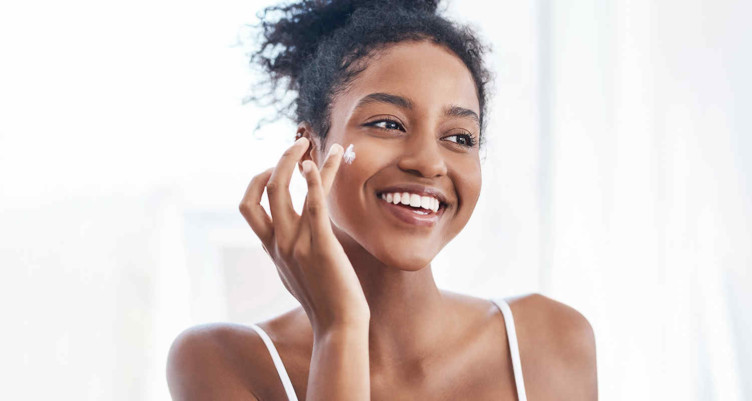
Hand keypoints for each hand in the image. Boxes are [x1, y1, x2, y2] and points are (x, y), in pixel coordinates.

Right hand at [239, 138, 369, 333]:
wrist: (339, 325)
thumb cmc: (324, 301)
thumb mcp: (297, 274)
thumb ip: (288, 254)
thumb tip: (289, 242)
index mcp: (272, 248)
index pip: (248, 207)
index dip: (256, 182)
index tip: (275, 168)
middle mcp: (279, 243)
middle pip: (265, 191)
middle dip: (280, 161)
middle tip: (298, 143)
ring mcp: (297, 244)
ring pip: (285, 191)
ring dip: (299, 160)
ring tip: (314, 143)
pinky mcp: (321, 245)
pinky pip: (314, 205)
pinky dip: (316, 179)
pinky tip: (323, 163)